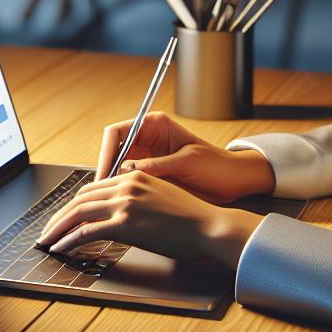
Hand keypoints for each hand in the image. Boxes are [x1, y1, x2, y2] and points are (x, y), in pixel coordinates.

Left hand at [34, 169, 263, 268]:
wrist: (207, 226)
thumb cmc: (189, 218)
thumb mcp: (160, 197)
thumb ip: (137, 199)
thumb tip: (119, 213)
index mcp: (135, 176)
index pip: (93, 187)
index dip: (74, 204)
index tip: (65, 217)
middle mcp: (127, 184)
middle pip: (81, 198)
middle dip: (60, 216)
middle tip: (48, 231)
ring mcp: (125, 203)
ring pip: (78, 212)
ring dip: (58, 228)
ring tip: (47, 241)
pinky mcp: (125, 223)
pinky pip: (86, 231)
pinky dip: (68, 240)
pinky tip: (60, 248)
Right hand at [93, 110, 274, 204]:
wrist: (233, 183)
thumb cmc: (217, 165)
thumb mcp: (187, 161)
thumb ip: (157, 164)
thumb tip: (127, 170)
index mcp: (155, 125)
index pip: (117, 132)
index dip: (106, 151)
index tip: (103, 173)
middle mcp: (147, 140)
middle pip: (111, 151)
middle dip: (103, 171)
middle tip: (98, 194)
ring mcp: (146, 159)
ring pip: (115, 169)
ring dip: (108, 184)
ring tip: (103, 203)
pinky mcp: (149, 177)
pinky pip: (126, 183)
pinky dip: (119, 193)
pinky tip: (117, 206)